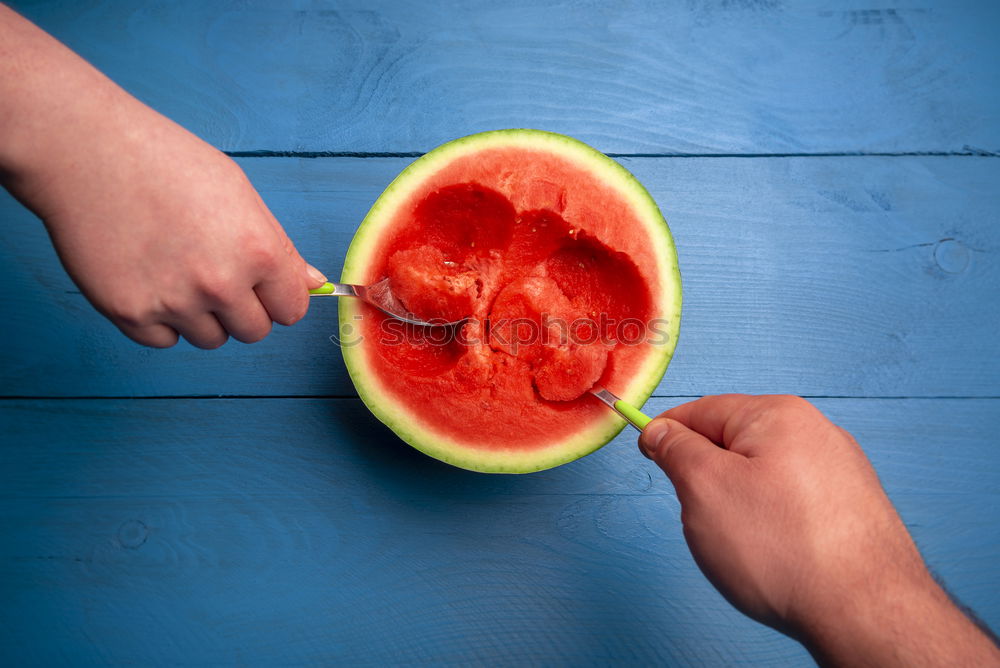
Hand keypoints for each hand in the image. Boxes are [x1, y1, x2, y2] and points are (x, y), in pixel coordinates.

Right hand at [0, 6, 324, 348]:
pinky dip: (159, 320)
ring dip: (200, 316)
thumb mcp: (239, 193)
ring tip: (176, 268)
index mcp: (259, 251)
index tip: (261, 286)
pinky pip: (163, 340)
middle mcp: (221, 284)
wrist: (87, 152)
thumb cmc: (167, 162)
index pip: (292, 311)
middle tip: (213, 272)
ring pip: (210, 339)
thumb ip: (280, 247)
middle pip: (254, 332)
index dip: (277, 297)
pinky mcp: (130, 314)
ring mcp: (175, 303)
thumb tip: (314, 284)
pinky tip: (147, 276)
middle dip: (241, 310)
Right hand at [640, 394, 998, 665]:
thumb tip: (661, 430)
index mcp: (777, 414)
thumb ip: (676, 450)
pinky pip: (792, 502)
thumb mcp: (704, 489)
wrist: (865, 611)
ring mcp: (840, 470)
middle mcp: (816, 432)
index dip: (667, 432)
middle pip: (734, 443)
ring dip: (740, 504)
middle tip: (701, 517)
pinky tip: (776, 555)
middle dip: (707, 476)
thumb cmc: (784, 549)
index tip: (647, 452)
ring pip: (763, 476)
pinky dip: (773, 523)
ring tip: (745, 546)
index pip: (702, 410)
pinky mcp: (853, 507)